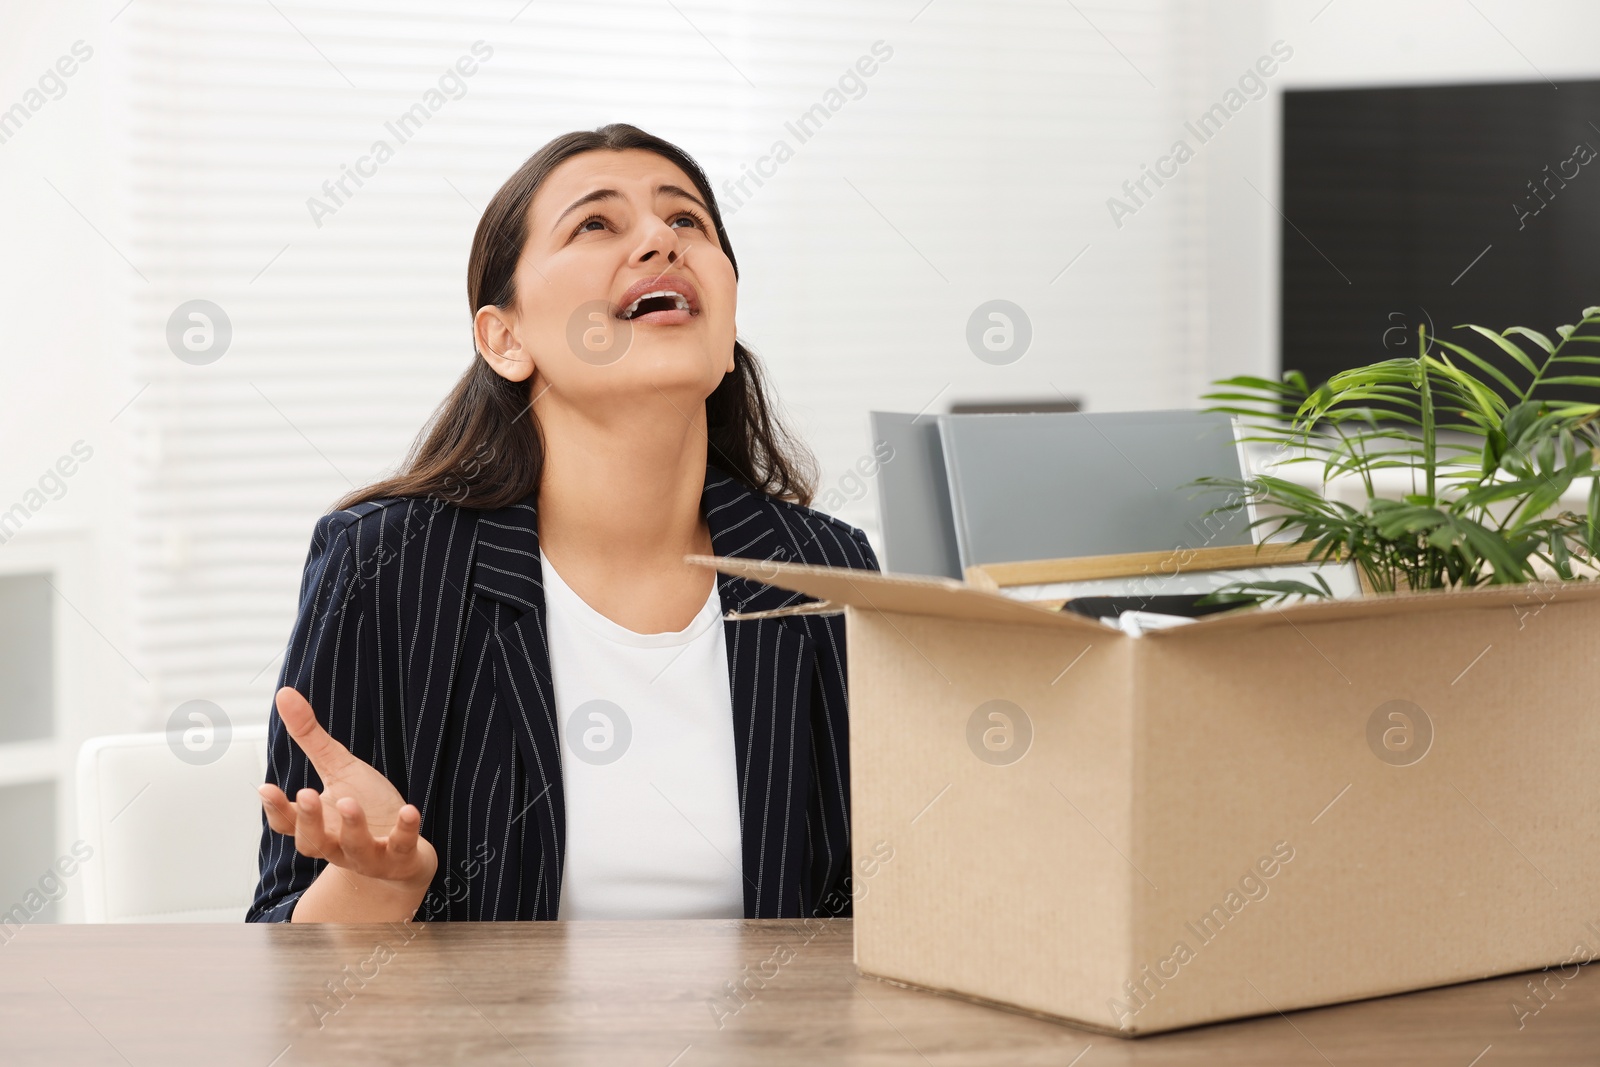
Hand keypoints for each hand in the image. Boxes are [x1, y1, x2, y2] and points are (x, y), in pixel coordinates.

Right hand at [257, 686, 437, 894]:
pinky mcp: (399, 856)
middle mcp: (336, 844)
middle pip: (311, 841)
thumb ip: (311, 737)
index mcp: (317, 824)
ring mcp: (368, 854)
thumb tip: (284, 693)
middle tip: (307, 793)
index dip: (276, 808)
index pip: (287, 822)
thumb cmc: (366, 806)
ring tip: (350, 802)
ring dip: (351, 827)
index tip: (266, 788)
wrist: (401, 850)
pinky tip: (409, 810)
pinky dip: (405, 830)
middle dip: (309, 820)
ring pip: (353, 848)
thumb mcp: (338, 768)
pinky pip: (400, 846)